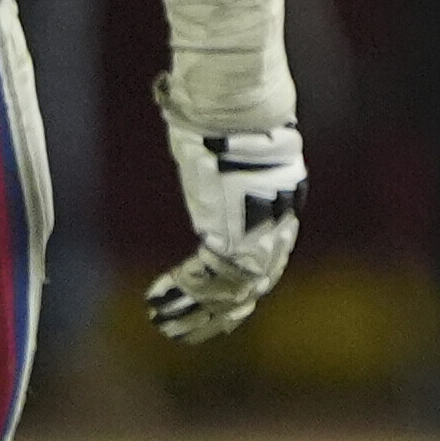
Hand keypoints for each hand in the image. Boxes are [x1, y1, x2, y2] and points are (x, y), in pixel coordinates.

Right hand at [146, 115, 304, 340]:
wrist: (238, 110)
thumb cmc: (230, 119)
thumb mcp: (234, 151)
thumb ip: (229, 171)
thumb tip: (209, 153)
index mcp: (283, 203)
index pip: (271, 255)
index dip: (249, 282)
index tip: (233, 302)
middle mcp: (277, 223)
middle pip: (258, 280)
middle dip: (224, 309)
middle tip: (197, 330)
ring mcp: (257, 234)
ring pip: (232, 288)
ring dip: (197, 311)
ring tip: (168, 325)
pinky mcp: (232, 236)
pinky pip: (206, 278)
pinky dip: (180, 293)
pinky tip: (156, 300)